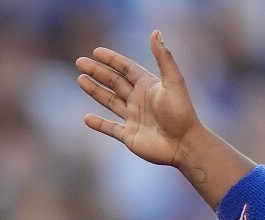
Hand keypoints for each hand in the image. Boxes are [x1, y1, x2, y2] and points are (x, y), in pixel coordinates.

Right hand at [76, 31, 205, 167]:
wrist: (184, 143)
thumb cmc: (181, 111)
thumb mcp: (174, 80)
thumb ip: (164, 57)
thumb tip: (156, 32)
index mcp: (148, 85)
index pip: (126, 68)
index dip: (111, 59)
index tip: (96, 51)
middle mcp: (139, 100)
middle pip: (114, 82)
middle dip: (97, 72)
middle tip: (80, 62)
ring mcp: (133, 118)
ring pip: (109, 101)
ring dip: (95, 91)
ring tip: (80, 79)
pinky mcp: (129, 136)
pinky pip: (110, 128)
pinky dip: (98, 124)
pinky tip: (86, 118)